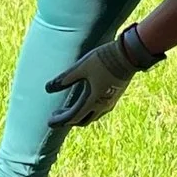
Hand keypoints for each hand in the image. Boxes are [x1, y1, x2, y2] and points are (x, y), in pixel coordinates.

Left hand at [44, 23, 160, 131]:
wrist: (129, 55)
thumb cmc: (104, 60)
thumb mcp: (81, 67)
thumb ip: (65, 79)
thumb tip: (48, 88)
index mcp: (93, 101)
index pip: (73, 117)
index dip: (60, 120)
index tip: (50, 122)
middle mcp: (102, 106)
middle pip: (83, 120)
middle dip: (68, 120)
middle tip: (56, 116)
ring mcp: (110, 102)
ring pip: (92, 116)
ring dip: (79, 115)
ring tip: (68, 109)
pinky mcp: (114, 96)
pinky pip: (99, 110)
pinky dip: (88, 110)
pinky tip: (85, 100)